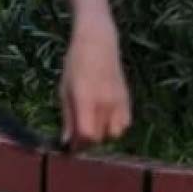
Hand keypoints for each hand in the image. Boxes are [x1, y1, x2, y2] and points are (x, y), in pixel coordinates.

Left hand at [59, 19, 131, 149]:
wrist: (98, 44)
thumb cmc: (75, 65)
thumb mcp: (64, 89)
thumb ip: (67, 116)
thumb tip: (66, 141)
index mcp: (86, 98)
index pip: (87, 134)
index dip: (78, 144)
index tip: (70, 147)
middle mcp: (105, 103)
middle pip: (99, 137)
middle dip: (87, 141)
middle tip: (76, 135)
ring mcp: (119, 102)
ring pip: (113, 134)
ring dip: (101, 135)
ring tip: (90, 123)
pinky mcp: (128, 101)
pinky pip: (124, 125)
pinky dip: (114, 127)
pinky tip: (104, 118)